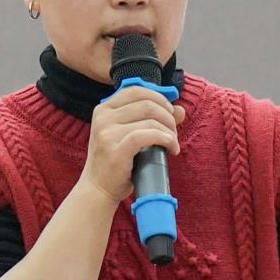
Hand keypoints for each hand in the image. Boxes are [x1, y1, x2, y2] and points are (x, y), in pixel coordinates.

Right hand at [80, 86, 185, 204]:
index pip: (136, 90)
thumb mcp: (131, 135)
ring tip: (173, 144)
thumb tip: (180, 110)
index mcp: (104, 109)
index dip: (159, 97)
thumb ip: (152, 119)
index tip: (170, 112)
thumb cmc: (116, 162)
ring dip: (169, 130)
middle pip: (147, 104)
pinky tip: (171, 148)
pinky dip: (164, 139)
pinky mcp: (116, 149)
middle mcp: (103, 117)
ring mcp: (107, 133)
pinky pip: (147, 136)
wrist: (98, 188)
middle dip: (168, 116)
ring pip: (150, 119)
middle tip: (174, 132)